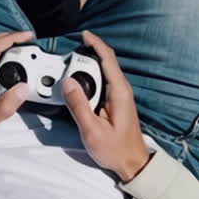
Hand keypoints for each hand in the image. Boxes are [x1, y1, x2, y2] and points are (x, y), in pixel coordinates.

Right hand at [61, 30, 153, 182]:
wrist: (132, 163)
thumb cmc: (116, 149)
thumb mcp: (92, 131)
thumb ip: (79, 106)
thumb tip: (68, 82)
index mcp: (119, 91)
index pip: (108, 59)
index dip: (96, 43)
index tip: (83, 34)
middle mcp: (121, 89)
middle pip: (103, 62)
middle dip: (85, 54)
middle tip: (65, 57)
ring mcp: (118, 95)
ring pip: (101, 72)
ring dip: (85, 66)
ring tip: (67, 67)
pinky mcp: (114, 102)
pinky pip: (100, 83)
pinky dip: (88, 78)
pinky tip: (77, 82)